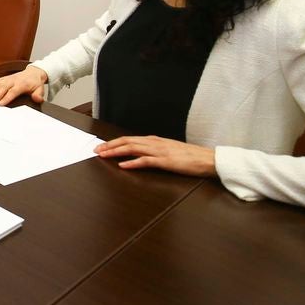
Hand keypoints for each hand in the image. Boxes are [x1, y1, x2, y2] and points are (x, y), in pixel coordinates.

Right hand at [0, 65, 48, 104]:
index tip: (1, 104)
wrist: (33, 72)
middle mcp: (13, 80)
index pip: (13, 91)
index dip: (6, 97)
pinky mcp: (4, 78)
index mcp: (22, 84)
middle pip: (3, 88)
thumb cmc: (35, 83)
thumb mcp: (40, 89)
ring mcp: (7, 78)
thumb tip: (37, 99)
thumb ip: (39, 95)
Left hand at [95, 136, 216, 176]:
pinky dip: (133, 162)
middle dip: (110, 145)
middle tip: (96, 150)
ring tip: (104, 155)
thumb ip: (155, 150)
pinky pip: (146, 161)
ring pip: (133, 148)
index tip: (101, 146)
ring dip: (116, 152)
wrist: (207, 159)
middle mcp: (155, 143)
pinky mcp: (166, 161)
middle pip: (127, 141)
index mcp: (155, 140)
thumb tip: (140, 152)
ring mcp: (160, 151)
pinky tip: (123, 166)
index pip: (130, 139)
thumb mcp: (169, 150)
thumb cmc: (189, 156)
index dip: (114, 142)